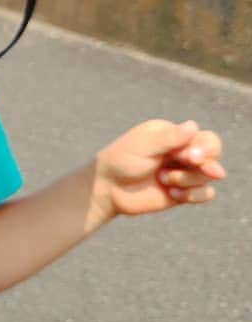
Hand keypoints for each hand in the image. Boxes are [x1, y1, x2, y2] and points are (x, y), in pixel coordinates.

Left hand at [91, 119, 225, 223]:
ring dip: (188, 179)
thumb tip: (193, 125)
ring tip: (162, 179)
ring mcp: (184, 172)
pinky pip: (206, 194)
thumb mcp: (142, 146)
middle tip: (190, 165)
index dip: (205, 149)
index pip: (205, 138)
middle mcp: (183, 151)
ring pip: (209, 176)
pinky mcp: (184, 191)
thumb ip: (168, 138)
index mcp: (174, 134)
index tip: (191, 157)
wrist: (107, 188)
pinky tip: (172, 194)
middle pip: (213, 154)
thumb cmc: (121, 161)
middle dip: (205, 164)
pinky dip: (193, 195)